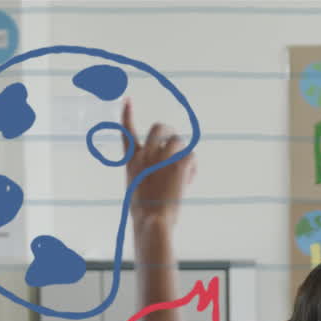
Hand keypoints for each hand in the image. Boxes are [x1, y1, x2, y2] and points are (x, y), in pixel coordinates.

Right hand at [122, 99, 196, 229]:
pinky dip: (193, 168)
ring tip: (182, 176)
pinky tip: (188, 181)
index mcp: (132, 161)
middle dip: (170, 132)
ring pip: (179, 141)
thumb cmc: (145, 213)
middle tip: (176, 147)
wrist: (152, 220)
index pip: (127, 132)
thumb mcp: (138, 188)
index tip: (128, 99)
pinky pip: (191, 155)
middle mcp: (145, 154)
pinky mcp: (178, 164)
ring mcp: (162, 157)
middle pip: (160, 127)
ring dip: (184, 155)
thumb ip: (148, 174)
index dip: (127, 114)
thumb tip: (166, 172)